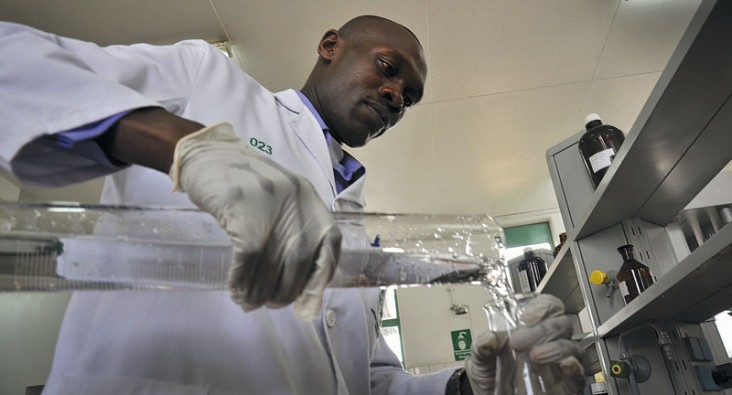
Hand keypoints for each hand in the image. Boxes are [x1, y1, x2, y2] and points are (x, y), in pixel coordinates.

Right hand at [170, 123, 340, 319]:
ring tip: (250, 303)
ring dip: (261, 292)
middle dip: (286, 291)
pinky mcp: (241, 211)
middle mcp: (296, 200)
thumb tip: (301, 290)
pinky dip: (241, 281)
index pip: (330, 243)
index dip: (321, 277)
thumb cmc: (243, 183)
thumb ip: (292, 233)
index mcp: (309, 198)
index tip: (308, 302)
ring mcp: (269, 205)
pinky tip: (236, 291)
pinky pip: (246, 259)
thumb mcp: (280, 200)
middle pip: (299, 260)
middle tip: (272, 304)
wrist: (206, 155)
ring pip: (272, 263)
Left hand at [465, 294, 586, 393]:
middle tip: (519, 341)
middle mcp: (549, 345)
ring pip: (571, 347)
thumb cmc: (492, 380)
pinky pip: (579, 374)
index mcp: (530, 331)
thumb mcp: (480, 361)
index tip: (527, 315)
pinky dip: (574, 367)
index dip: (541, 306)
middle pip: (561, 324)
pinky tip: (564, 364)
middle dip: (542, 329)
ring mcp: (559, 365)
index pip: (547, 307)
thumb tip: (488, 339)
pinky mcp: (567, 385)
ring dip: (555, 348)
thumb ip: (481, 347)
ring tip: (534, 356)